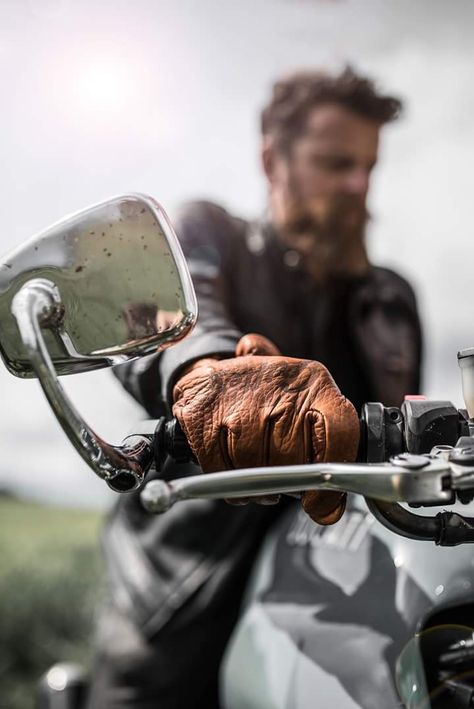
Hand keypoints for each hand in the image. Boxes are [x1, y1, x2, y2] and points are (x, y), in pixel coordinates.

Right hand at [173, 334, 358, 523]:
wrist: (221, 368)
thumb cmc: (272, 399)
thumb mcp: (308, 411)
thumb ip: (327, 458)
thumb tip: (328, 513)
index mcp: (314, 383)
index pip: (339, 431)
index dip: (330, 477)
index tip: (319, 502)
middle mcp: (278, 384)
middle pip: (291, 458)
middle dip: (284, 481)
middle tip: (280, 479)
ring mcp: (236, 396)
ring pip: (251, 465)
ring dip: (251, 483)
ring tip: (254, 472)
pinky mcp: (201, 410)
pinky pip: (217, 466)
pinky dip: (223, 476)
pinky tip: (230, 466)